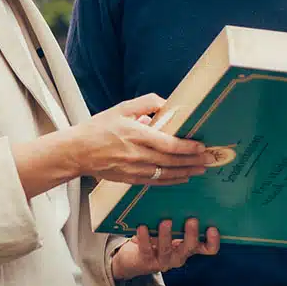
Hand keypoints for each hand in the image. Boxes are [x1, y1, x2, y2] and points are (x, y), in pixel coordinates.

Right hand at [66, 94, 211, 184]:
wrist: (77, 152)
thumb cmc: (97, 128)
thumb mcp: (121, 108)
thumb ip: (145, 103)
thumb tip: (166, 103)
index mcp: (135, 134)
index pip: (168, 143)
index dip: (187, 146)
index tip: (201, 145)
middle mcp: (137, 154)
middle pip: (172, 161)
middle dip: (193, 161)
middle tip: (209, 159)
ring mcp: (134, 169)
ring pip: (166, 174)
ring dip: (186, 172)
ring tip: (201, 170)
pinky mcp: (130, 179)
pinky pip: (156, 182)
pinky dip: (171, 181)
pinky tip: (182, 178)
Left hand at [110, 218, 220, 279]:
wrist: (133, 258)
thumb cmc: (156, 237)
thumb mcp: (171, 228)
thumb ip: (179, 217)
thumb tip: (186, 193)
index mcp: (188, 246)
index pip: (208, 248)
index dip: (213, 241)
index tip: (213, 227)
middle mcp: (178, 255)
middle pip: (190, 248)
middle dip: (191, 234)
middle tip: (192, 220)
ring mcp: (163, 260)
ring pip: (167, 249)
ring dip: (167, 235)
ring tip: (166, 221)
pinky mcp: (146, 261)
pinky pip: (146, 249)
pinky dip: (144, 237)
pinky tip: (142, 226)